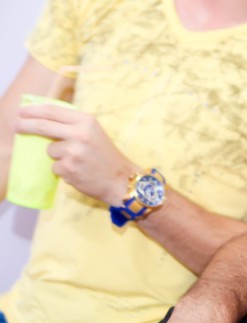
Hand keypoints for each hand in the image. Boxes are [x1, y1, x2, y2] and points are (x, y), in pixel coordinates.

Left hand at [17, 102, 134, 203]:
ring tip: (77, 162)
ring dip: (57, 157)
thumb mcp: (94, 133)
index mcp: (86, 121)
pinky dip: (63, 171)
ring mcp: (73, 151)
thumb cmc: (107, 157)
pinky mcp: (69, 168)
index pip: (52, 111)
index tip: (22, 111)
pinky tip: (79, 172)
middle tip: (16, 126)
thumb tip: (43, 120)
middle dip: (25, 126)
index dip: (33, 110)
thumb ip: (73, 125)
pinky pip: (55, 167)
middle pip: (42, 126)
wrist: (122, 181)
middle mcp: (80, 134)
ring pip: (50, 151)